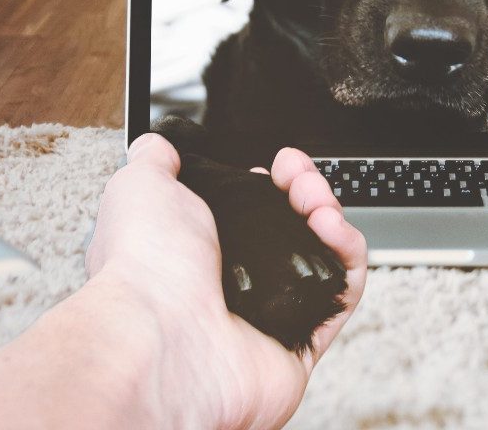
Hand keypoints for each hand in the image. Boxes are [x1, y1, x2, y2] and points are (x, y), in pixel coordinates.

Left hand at [85, 134, 367, 429]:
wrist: (160, 333)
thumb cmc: (143, 264)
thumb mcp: (139, 188)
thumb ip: (153, 160)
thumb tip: (157, 145)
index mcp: (199, 250)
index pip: (253, 211)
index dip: (274, 182)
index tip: (279, 164)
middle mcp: (236, 284)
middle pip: (293, 229)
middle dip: (306, 189)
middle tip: (299, 177)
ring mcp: (272, 313)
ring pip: (322, 256)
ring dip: (328, 214)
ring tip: (316, 200)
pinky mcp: (304, 342)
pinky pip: (343, 292)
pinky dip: (348, 254)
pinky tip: (332, 226)